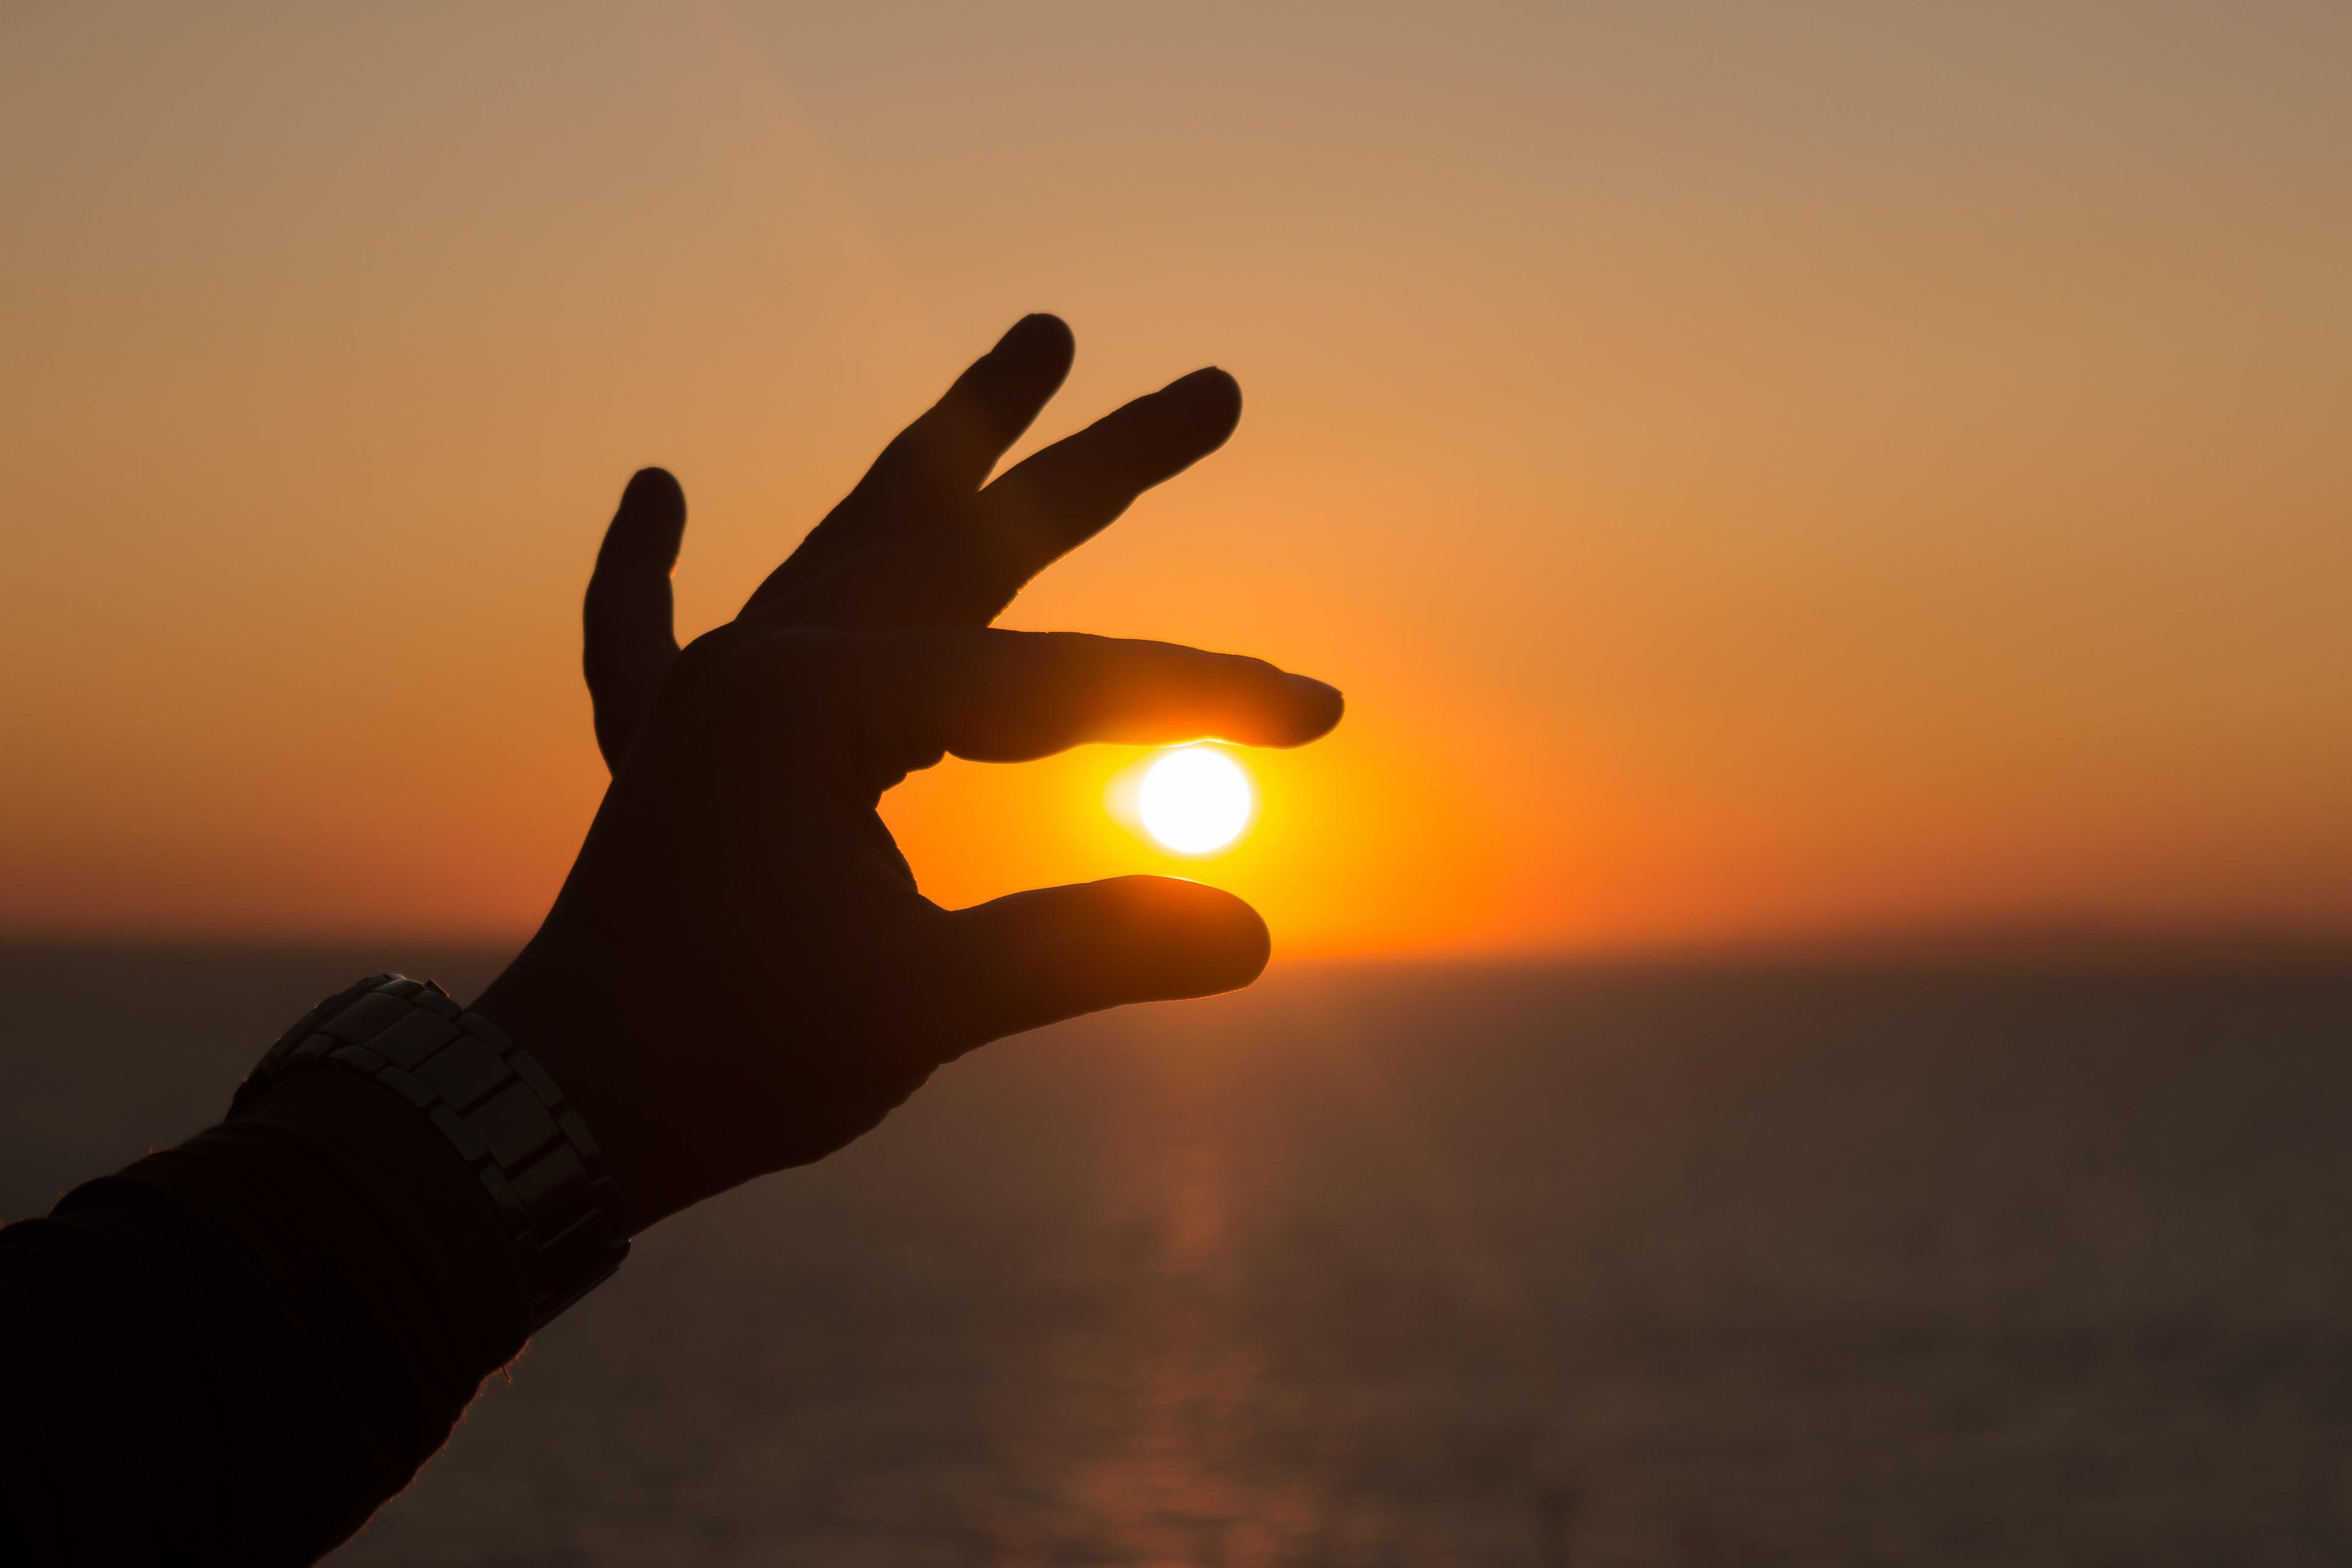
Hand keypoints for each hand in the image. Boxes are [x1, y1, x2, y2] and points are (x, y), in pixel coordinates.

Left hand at [474, 317, 1342, 1233]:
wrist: (547, 1120)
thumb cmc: (726, 1064)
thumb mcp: (921, 1008)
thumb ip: (1085, 952)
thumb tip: (1253, 936)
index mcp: (813, 703)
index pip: (1048, 686)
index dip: (1193, 699)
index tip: (1319, 711)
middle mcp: (760, 663)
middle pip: (965, 538)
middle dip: (1097, 465)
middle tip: (1216, 391)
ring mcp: (711, 697)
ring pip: (852, 541)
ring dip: (951, 449)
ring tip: (1039, 341)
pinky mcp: (674, 752)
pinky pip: (649, 635)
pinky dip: (648, 568)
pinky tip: (654, 489)